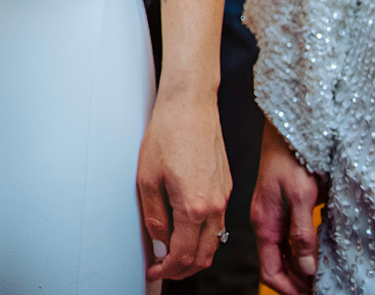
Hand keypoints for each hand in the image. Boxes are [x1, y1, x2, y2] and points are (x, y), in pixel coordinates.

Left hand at [138, 91, 230, 281]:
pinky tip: (186, 228)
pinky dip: (204, 235)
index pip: (182, 256)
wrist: (191, 103)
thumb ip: (154, 216)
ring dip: (195, 254)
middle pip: (204, 256)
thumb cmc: (167, 133)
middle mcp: (214, 206)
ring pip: (215, 241)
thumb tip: (160, 242)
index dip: (166, 270)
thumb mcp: (147, 177)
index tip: (154, 272)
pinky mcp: (226, 185)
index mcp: (193, 207)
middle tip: (163, 269)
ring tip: (173, 253)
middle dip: (182, 270)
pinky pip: (219, 221)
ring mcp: (224, 196)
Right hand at [252, 119, 325, 294]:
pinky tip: (316, 253)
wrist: (288, 127)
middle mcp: (266, 221)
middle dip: (295, 282)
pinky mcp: (283, 205)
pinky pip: (289, 237)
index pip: (270, 270)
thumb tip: (306, 268)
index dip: (288, 289)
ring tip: (319, 277)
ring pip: (283, 252)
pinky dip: (301, 251)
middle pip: (276, 264)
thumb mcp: (301, 195)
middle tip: (318, 290)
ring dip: (299, 269)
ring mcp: (273, 214)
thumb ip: (302, 233)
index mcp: (265, 222)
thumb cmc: (291, 155)